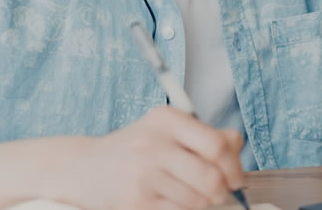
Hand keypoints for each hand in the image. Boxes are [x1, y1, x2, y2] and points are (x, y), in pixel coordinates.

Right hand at [63, 106, 245, 209]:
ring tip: (191, 194)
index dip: (234, 166)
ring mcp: (143, 174)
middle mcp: (154, 144)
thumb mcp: (168, 129)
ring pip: (197, 200)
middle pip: (211, 177)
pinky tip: (173, 201)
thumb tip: (237, 146)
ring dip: (202, 203)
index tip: (236, 177)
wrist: (84, 167)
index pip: (217, 145)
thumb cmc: (136, 148)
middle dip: (222, 191)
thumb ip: (205, 134)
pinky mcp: (135, 201)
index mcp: (167, 120)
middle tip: (220, 193)